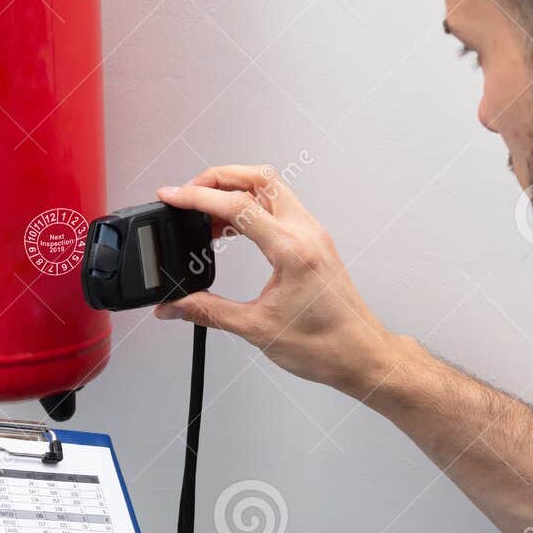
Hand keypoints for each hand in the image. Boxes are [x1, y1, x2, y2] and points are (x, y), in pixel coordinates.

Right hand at [154, 165, 403, 399]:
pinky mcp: (313, 240)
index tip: (172, 196)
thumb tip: (174, 307)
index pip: (238, 205)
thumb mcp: (256, 328)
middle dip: (217, 177)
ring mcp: (312, 233)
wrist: (360, 355)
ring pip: (270, 187)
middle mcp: (305, 233)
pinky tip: (229, 229)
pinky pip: (278, 206)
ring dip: (234, 190)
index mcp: (292, 250)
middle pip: (258, 178)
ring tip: (204, 214)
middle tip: (188, 193)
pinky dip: (249, 207)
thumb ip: (208, 312)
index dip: (198, 197)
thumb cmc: (325, 345)